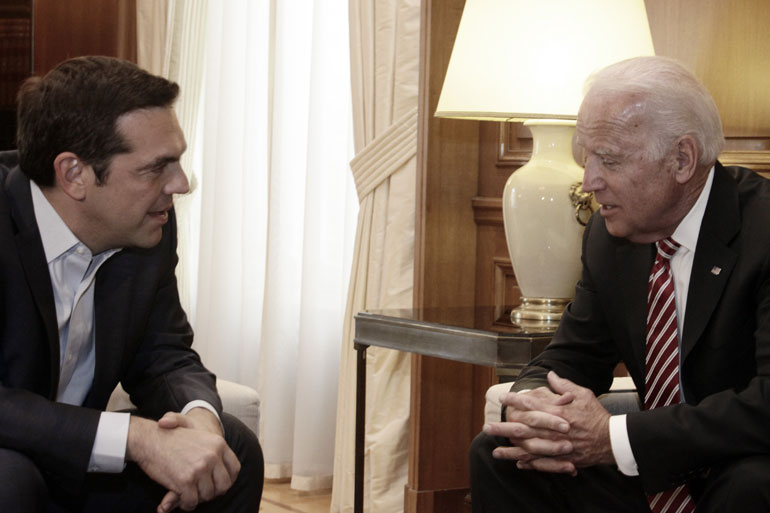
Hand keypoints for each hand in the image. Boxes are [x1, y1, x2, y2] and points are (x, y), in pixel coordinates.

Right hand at [154, 408, 227, 512]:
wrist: (149, 438)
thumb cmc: (172, 439)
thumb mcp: (199, 438)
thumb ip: (213, 453)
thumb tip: (224, 479)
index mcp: (219, 443)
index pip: (234, 469)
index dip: (227, 480)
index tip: (217, 484)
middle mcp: (212, 455)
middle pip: (224, 485)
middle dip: (213, 492)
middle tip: (200, 491)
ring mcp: (200, 468)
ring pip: (207, 495)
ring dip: (198, 498)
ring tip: (188, 494)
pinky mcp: (186, 480)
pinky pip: (192, 501)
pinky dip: (186, 504)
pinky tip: (180, 499)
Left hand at [485, 371, 613, 474]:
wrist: (612, 440)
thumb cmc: (596, 415)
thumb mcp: (582, 394)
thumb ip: (564, 386)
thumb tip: (550, 375)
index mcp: (557, 412)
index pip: (531, 404)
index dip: (515, 401)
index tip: (502, 398)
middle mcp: (553, 429)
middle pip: (524, 428)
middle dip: (504, 427)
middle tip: (487, 427)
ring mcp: (556, 446)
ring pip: (529, 449)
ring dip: (511, 450)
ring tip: (495, 451)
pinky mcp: (562, 459)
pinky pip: (542, 463)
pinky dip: (529, 463)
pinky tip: (517, 462)